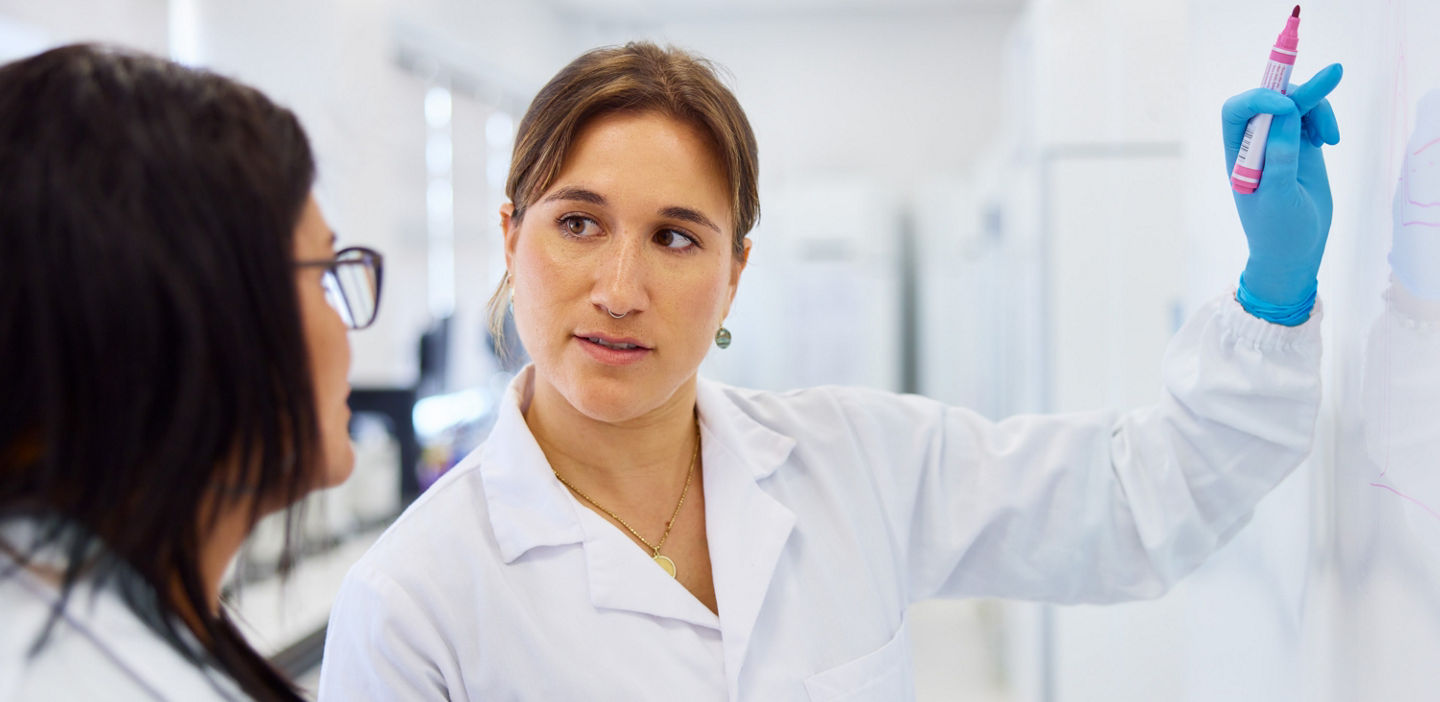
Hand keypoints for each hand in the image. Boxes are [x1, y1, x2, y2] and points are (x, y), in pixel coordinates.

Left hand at [1221, 63, 1342, 323]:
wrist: (1295, 251)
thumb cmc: (1278, 231)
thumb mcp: (1278, 197)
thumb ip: (1280, 157)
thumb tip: (1286, 114)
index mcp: (1237, 154)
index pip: (1237, 111)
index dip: (1259, 98)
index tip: (1288, 106)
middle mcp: (1254, 143)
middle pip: (1270, 98)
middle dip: (1299, 88)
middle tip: (1335, 73)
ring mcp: (1280, 142)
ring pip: (1295, 103)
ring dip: (1318, 106)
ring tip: (1331, 138)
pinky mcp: (1302, 145)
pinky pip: (1311, 115)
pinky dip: (1324, 118)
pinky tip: (1331, 140)